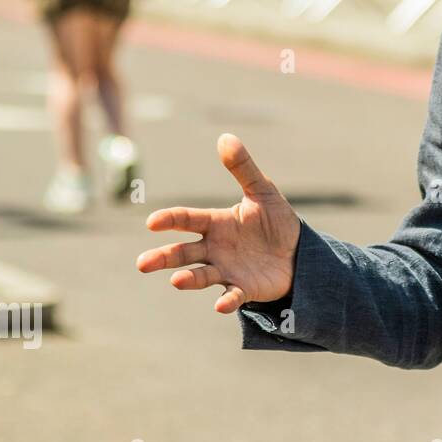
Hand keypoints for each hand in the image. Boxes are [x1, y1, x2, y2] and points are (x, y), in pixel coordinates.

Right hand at [137, 134, 300, 312]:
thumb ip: (243, 168)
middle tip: (142, 263)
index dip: (170, 220)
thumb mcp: (263, 191)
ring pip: (200, 275)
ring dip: (188, 279)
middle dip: (163, 258)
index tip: (152, 222)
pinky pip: (232, 295)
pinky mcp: (244, 288)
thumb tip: (225, 137)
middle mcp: (215, 248)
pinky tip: (220, 305)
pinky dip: (226, 300)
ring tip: (176, 281)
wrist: (299, 252)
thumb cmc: (276, 221)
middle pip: (183, 252)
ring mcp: (226, 270)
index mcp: (216, 223)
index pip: (187, 220)